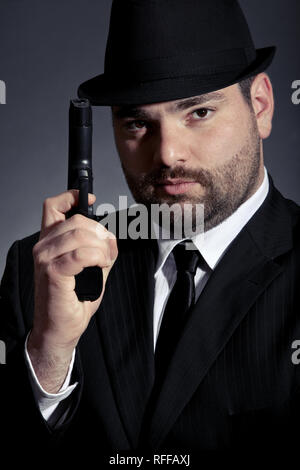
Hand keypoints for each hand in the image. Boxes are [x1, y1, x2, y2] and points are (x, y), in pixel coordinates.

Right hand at [27, 190, 116, 391]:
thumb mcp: (90, 268)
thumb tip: (110, 236)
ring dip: (101, 247)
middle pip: (77, 220)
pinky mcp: (53, 272)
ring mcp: (45, 258)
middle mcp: (43, 246)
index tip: (90, 199)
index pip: (53, 207)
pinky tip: (100, 266)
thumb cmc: (72, 300)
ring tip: (103, 262)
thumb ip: (98, 249)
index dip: (72, 197)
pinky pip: (82, 253)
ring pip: (81, 234)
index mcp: (49, 242)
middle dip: (101, 233)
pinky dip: (97, 258)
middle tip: (107, 252)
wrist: (60, 329)